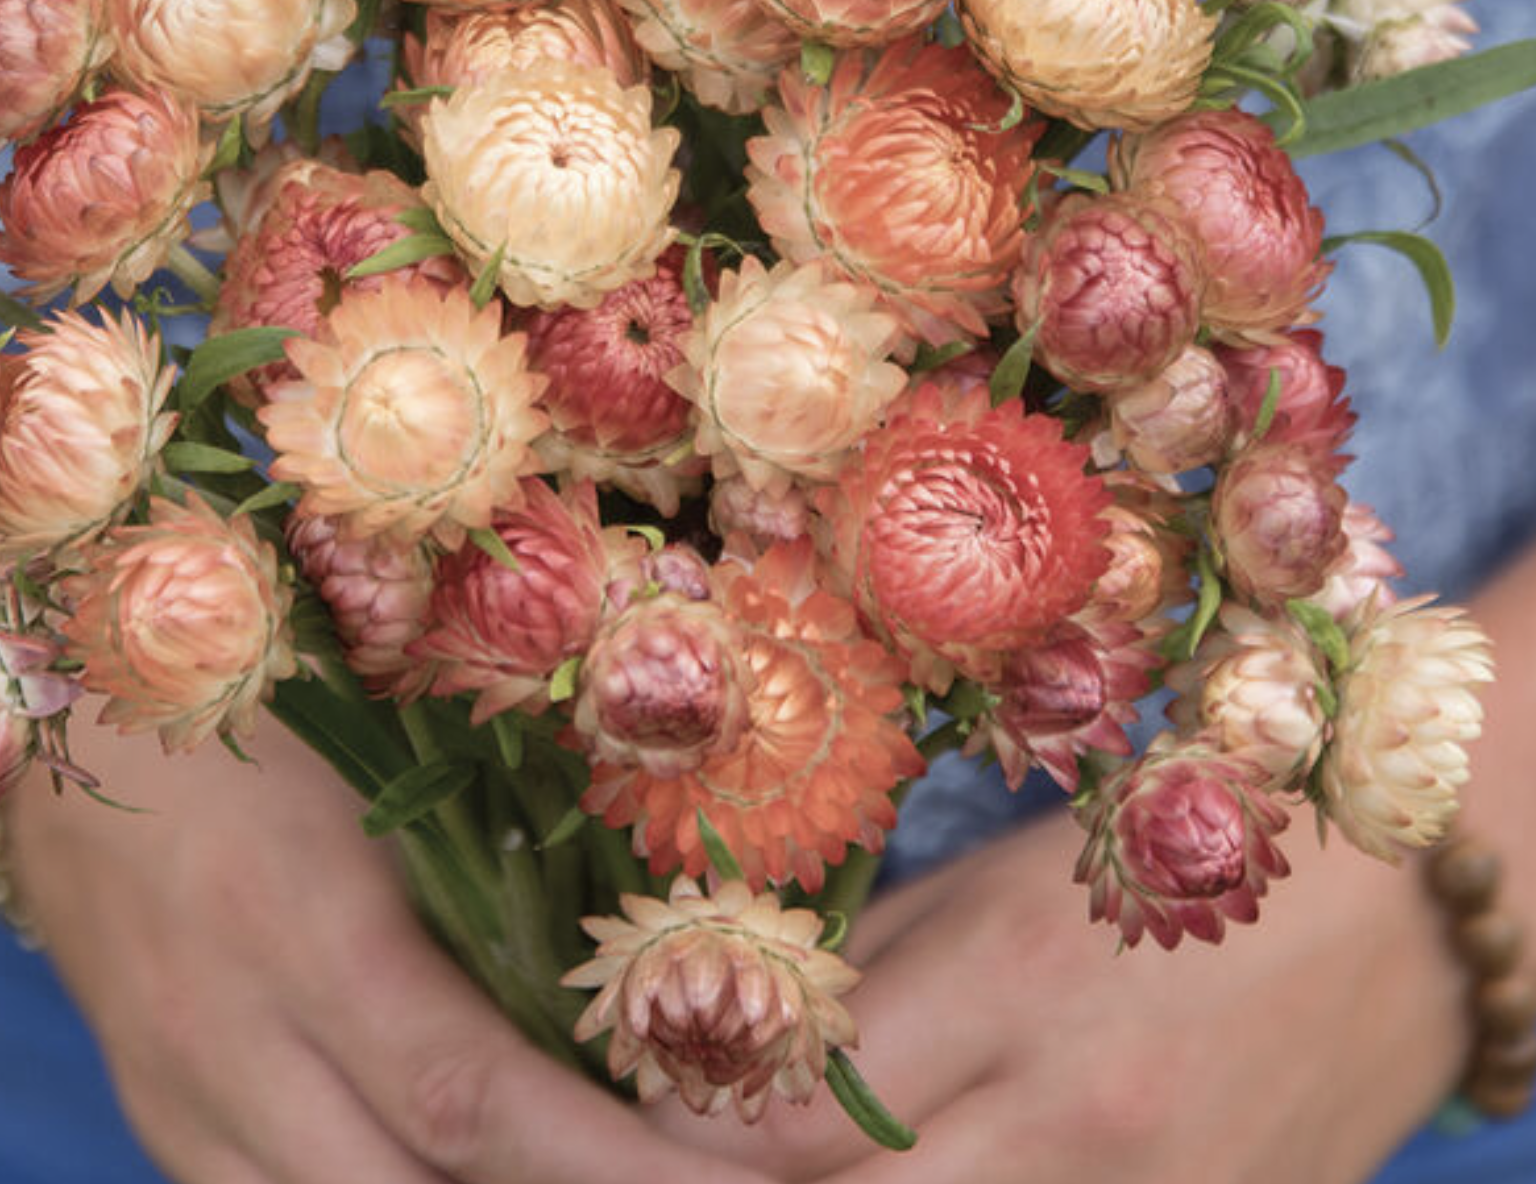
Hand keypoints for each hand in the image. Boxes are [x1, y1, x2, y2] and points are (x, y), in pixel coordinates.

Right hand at [9, 718, 774, 1183]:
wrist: (59, 698)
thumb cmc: (255, 697)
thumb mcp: (378, 761)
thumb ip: (487, 866)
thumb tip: (630, 953)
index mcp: (305, 926)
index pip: (468, 1095)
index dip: (603, 1160)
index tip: (718, 1175)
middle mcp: (230, 1036)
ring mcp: (178, 1092)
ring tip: (571, 1174)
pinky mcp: (154, 1114)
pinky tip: (447, 1172)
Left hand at [664, 807, 1468, 1183]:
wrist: (1405, 905)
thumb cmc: (1177, 844)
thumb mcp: (1006, 875)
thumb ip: (871, 963)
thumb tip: (725, 1024)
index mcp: (1008, 985)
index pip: (787, 1104)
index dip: (667, 1127)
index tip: (590, 1110)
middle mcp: (1071, 1125)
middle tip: (615, 1164)